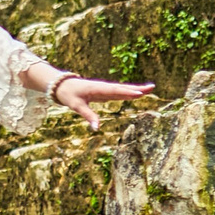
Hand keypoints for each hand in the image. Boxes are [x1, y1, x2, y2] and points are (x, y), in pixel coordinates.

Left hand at [20, 64, 152, 129]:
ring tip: (150, 89)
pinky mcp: (105, 91)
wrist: (62, 85)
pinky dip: (129, 92)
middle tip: (152, 88)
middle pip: (123, 88)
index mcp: (99, 89)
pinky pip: (119, 92)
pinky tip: (136, 94)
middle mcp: (104, 87)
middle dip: (137, 88)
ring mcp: (105, 89)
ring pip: (123, 89)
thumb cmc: (69, 95)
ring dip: (136, 89)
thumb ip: (88, 116)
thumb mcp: (77, 106)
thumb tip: (97, 129)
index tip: (139, 93)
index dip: (127, 92)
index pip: (115, 91)